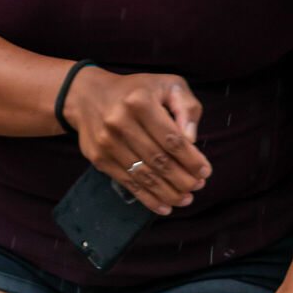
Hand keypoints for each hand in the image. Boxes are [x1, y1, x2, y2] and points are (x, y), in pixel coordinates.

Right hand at [65, 67, 209, 213]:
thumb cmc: (137, 91)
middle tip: (198, 186)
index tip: (205, 172)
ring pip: (144, 176)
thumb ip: (186, 107)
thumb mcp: (167, 85)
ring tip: (186, 199)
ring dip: (168, 193)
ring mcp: (107, 142)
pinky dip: (148, 199)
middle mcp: (120, 122)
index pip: (172, 139)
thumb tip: (191, 139)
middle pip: (159, 160)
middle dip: (182, 179)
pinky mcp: (99, 158)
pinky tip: (165, 207)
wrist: (88, 95)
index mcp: (140, 102)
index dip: (191, 159)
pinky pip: (128, 183)